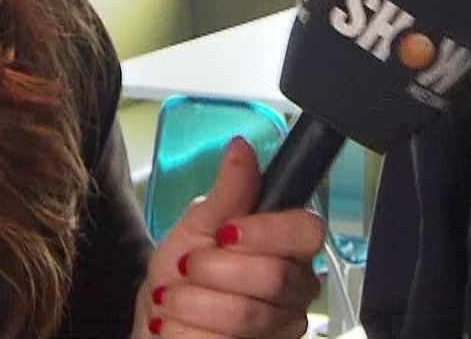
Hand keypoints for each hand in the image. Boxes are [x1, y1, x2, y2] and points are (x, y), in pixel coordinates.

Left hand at [132, 136, 324, 337]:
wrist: (162, 318)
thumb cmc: (182, 271)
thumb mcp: (198, 223)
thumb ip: (227, 191)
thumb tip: (241, 148)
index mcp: (288, 245)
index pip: (308, 231)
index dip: (265, 231)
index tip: (225, 231)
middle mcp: (296, 286)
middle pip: (274, 275)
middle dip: (213, 269)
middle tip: (186, 265)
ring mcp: (283, 325)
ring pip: (247, 313)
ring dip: (193, 301)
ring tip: (174, 295)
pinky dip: (189, 328)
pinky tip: (180, 320)